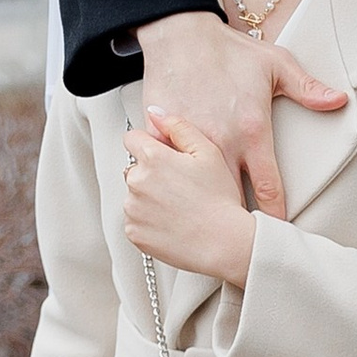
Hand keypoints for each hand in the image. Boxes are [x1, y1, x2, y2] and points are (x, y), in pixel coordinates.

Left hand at [122, 111, 255, 289]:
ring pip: (134, 195)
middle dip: (151, 173)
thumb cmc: (220, 199)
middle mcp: (136, 181)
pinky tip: (173, 223)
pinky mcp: (133, 232)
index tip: (166, 158)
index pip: (132, 139)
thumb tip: (155, 112)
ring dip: (149, 198)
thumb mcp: (208, 152)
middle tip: (181, 187)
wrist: (223, 243)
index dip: (150, 145)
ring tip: (180, 207)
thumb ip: (178, 127)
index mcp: (153, 158)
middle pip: (134, 168)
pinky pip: (135, 220)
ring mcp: (132, 209)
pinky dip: (149, 221)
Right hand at [135, 13, 344, 222]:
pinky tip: (176, 203)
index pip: (268, 188)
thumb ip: (308, 89)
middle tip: (244, 244)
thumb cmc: (229, 49)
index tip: (276, 234)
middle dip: (236, 222)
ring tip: (210, 232)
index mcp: (253, 131)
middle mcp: (222, 142)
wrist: (179, 33)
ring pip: (196, 193)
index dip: (273, 216)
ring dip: (203, 210)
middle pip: (231, 200)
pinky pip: (164, 174)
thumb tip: (339, 102)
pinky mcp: (160, 138)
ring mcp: (187, 143)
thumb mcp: (276, 64)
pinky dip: (171, 187)